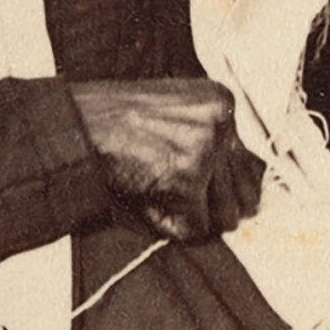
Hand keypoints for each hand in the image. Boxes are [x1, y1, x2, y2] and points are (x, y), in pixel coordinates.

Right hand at [70, 78, 265, 244]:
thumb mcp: (177, 115)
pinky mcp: (187, 180)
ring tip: (155, 185)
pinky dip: (168, 224)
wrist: (75, 126)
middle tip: (171, 188)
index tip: (192, 181)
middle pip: (244, 194)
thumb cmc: (117, 123)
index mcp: (222, 102)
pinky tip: (145, 196)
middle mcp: (221, 121)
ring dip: (190, 214)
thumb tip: (254, 185)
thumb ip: (216, 141)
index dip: (220, 185)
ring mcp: (206, 150)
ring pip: (224, 215)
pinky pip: (194, 228)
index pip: (251, 165)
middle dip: (211, 205)